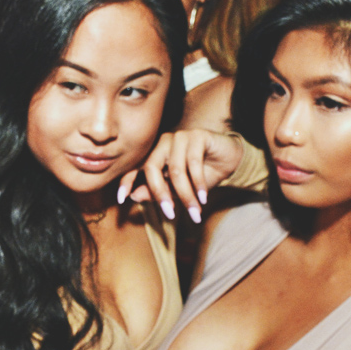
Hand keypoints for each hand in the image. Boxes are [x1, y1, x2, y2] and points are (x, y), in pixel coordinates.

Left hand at [116, 129, 245, 222]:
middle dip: (160, 194)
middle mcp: (163, 143)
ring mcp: (179, 137)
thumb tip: (133, 196)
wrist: (229, 161)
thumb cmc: (201, 175)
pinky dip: (198, 183)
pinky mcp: (197, 135)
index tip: (122, 198)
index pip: (135, 167)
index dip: (126, 181)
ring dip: (185, 194)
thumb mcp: (177, 189)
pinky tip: (204, 196)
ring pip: (175, 170)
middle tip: (169, 214)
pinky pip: (193, 163)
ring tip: (194, 211)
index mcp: (154, 154)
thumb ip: (156, 191)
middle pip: (152, 169)